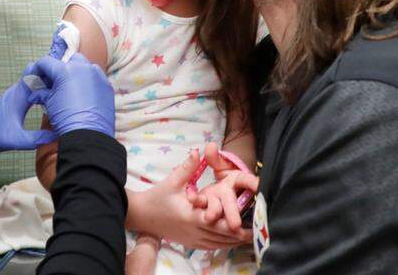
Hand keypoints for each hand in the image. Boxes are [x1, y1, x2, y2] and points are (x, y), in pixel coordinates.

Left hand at [0, 65, 57, 163]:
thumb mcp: (15, 140)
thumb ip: (35, 138)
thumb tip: (57, 136)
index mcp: (19, 96)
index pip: (35, 71)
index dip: (49, 67)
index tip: (66, 70)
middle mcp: (17, 91)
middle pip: (37, 72)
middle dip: (52, 72)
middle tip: (69, 78)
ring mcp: (15, 95)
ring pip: (34, 80)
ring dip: (47, 80)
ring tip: (65, 86)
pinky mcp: (15, 101)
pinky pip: (31, 88)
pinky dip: (41, 88)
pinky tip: (50, 97)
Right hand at [27, 53, 114, 136]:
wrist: (88, 135)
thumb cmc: (66, 119)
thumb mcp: (50, 103)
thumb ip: (42, 92)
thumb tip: (36, 92)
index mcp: (66, 70)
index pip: (47, 62)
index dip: (38, 68)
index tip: (36, 76)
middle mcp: (84, 68)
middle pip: (69, 60)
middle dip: (61, 69)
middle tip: (54, 83)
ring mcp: (98, 75)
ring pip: (85, 66)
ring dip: (76, 73)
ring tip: (70, 90)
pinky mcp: (107, 86)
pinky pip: (96, 78)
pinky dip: (88, 82)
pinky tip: (83, 96)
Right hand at [129, 149, 250, 249]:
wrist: (142, 215)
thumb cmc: (158, 197)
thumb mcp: (173, 180)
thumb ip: (188, 167)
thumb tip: (199, 150)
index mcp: (191, 215)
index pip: (217, 222)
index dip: (234, 223)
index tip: (248, 222)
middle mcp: (194, 230)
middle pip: (221, 236)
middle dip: (238, 235)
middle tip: (255, 231)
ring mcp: (192, 239)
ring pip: (218, 243)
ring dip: (233, 241)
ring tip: (248, 237)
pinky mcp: (190, 243)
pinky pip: (210, 247)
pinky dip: (222, 245)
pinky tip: (231, 242)